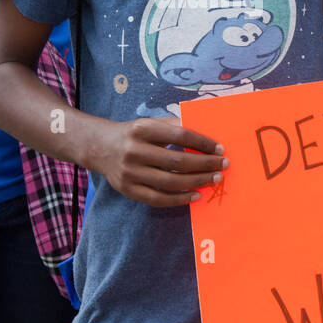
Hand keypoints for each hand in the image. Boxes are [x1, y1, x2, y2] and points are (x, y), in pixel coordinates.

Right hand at [94, 117, 225, 207]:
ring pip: (170, 181)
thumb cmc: (133, 134)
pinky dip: (179, 199)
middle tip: (223, 166)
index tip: (220, 149)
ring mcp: (130, 172)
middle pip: (177, 160)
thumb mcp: (150, 123)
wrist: (99, 147)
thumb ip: (174, 126)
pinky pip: (158, 199)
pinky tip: (195, 195)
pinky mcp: (128, 190)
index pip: (180, 135)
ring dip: (197, 182)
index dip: (202, 142)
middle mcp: (135, 150)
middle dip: (204, 164)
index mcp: (142, 129)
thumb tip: (205, 134)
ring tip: (214, 179)